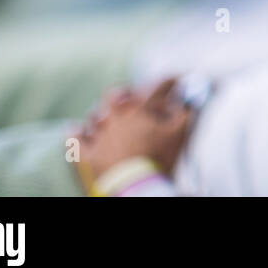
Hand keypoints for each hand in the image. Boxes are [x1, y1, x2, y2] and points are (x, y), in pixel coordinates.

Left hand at [74, 78, 193, 188]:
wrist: (137, 187)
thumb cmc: (159, 158)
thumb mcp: (179, 134)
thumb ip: (185, 113)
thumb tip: (191, 101)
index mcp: (139, 108)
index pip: (157, 86)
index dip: (170, 81)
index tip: (177, 80)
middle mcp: (115, 116)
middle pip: (115, 95)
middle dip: (124, 94)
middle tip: (130, 98)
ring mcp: (99, 135)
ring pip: (94, 115)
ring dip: (101, 114)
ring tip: (106, 117)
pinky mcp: (87, 154)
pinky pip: (76, 138)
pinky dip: (77, 132)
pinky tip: (76, 128)